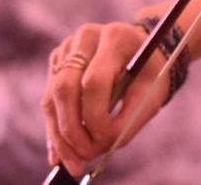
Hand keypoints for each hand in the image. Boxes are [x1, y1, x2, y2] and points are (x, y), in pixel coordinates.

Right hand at [40, 21, 170, 176]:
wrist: (144, 52)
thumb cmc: (150, 73)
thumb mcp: (151, 95)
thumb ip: (129, 120)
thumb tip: (99, 146)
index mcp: (115, 37)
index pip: (94, 81)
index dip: (94, 117)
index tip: (104, 142)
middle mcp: (86, 37)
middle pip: (65, 89)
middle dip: (72, 130)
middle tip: (83, 159)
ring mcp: (68, 48)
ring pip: (53, 97)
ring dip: (60, 135)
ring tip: (72, 163)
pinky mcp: (57, 62)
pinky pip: (49, 100)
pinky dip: (55, 129)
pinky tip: (60, 153)